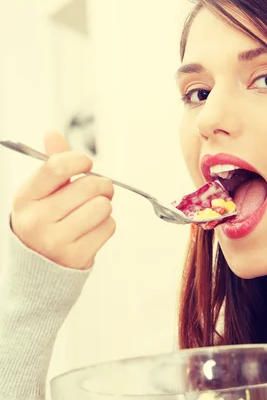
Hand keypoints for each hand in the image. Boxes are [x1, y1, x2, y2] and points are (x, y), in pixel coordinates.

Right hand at [11, 130, 115, 269]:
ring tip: (95, 210)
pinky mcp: (76, 256)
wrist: (39, 266)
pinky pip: (108, 227)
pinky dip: (107, 225)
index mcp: (25, 198)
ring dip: (105, 206)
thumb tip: (52, 133)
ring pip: (102, 207)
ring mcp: (56, 241)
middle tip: (100, 189)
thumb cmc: (44, 221)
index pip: (56, 167)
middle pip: (87, 187)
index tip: (87, 163)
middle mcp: (37, 220)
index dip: (79, 160)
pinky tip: (93, 228)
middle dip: (101, 185)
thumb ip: (52, 164)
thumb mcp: (40, 193)